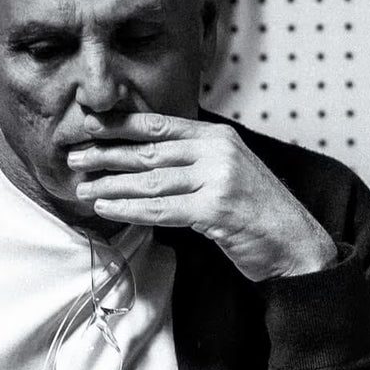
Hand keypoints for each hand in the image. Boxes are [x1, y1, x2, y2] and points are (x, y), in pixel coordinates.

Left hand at [69, 112, 336, 281]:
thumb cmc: (256, 212)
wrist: (296, 243)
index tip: (90, 127)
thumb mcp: (228, 172)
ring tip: (82, 188)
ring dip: (111, 185)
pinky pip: (162, 209)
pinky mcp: (217, 210)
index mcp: (218, 137)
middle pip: (150, 152)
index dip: (121, 126)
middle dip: (107, 155)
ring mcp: (219, 180)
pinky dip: (130, 208)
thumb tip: (145, 156)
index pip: (160, 126)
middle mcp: (218, 152)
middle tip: (73, 157)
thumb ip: (194, 160)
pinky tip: (107, 208)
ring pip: (151, 180)